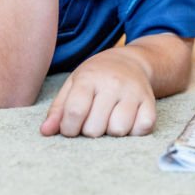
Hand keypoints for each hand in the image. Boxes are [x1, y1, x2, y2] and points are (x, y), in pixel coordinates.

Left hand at [40, 49, 156, 136]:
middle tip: (92, 120)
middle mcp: (113, 84)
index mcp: (89, 78)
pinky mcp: (150, 102)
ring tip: (109, 120)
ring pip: (119, 131)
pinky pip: (143, 128)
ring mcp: (133, 93)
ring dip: (111, 132)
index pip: (75, 112)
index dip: (69, 128)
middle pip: (95, 127)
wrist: (130, 61)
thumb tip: (45, 131)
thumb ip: (58, 109)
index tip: (71, 128)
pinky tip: (127, 122)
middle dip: (89, 131)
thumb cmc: (96, 76)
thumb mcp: (73, 84)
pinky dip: (134, 132)